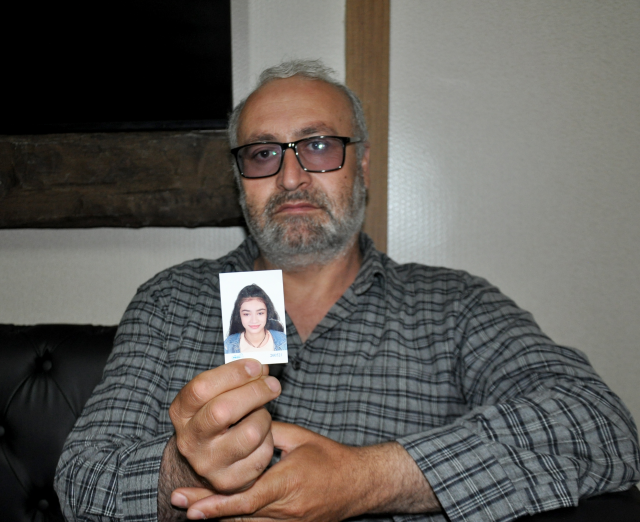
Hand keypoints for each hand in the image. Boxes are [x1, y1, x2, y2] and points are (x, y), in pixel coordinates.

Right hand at [168, 359, 280, 493]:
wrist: (205, 460)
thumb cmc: (215, 417)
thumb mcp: (215, 395)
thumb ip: (235, 379)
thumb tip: (262, 368)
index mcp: (181, 413)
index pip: (201, 388)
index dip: (233, 373)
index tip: (256, 366)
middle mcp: (190, 440)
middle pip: (223, 411)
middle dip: (255, 392)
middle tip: (273, 384)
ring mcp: (208, 465)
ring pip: (250, 433)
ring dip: (264, 418)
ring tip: (260, 415)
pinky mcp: (230, 483)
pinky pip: (262, 454)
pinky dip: (269, 440)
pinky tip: (261, 437)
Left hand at [173, 422, 373, 520]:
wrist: (360, 483)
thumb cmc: (331, 458)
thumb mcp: (300, 438)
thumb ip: (269, 433)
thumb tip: (242, 424)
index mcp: (287, 483)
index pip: (246, 499)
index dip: (216, 504)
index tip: (190, 505)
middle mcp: (286, 509)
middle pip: (240, 516)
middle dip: (208, 511)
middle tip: (179, 505)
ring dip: (220, 518)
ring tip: (193, 510)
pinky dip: (240, 521)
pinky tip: (221, 515)